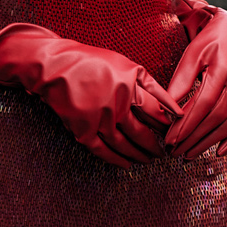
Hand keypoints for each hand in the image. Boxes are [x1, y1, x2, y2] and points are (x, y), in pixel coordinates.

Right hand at [11, 43, 176, 164]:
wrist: (54, 67)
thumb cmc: (91, 61)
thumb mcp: (126, 64)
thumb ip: (150, 84)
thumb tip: (172, 105)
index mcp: (129, 86)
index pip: (156, 112)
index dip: (166, 124)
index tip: (173, 131)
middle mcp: (116, 105)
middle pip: (142, 132)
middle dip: (155, 145)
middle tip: (163, 151)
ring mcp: (99, 119)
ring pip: (124, 145)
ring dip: (138, 155)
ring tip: (148, 160)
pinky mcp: (82, 130)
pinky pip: (102, 150)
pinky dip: (116, 160)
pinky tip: (126, 165)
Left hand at [163, 8, 226, 156]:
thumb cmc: (210, 41)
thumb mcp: (192, 54)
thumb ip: (182, 80)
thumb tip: (168, 108)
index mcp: (224, 69)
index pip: (204, 104)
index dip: (187, 125)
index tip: (171, 139)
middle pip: (217, 117)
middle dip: (195, 137)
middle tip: (176, 151)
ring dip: (210, 142)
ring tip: (190, 154)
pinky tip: (219, 151)